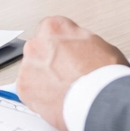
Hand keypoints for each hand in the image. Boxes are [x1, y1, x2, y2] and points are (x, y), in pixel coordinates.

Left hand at [16, 16, 129, 130]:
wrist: (101, 102)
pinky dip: (40, 97)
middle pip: (39, 51)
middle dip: (50, 61)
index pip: (50, 30)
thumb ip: (79, 41)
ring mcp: (28, 67)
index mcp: (54, 28)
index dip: (60, 44)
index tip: (66, 53)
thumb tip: (78, 46)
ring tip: (64, 91)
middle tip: (67, 74)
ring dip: (44, 79)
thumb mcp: (99, 44)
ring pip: (32, 72)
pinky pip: (29, 91)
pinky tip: (57, 100)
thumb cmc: (105, 75)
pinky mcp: (24, 89)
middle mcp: (36, 44)